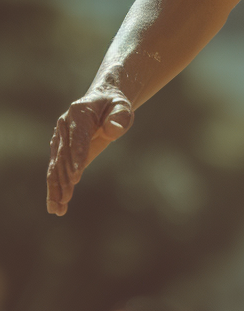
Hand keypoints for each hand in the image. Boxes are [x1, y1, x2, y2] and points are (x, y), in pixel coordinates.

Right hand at [46, 87, 133, 215]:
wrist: (103, 102)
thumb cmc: (114, 105)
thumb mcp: (122, 107)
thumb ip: (119, 117)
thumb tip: (113, 130)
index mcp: (79, 113)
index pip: (78, 138)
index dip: (77, 156)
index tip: (76, 176)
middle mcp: (64, 126)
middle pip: (63, 155)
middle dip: (64, 178)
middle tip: (66, 199)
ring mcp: (60, 139)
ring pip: (56, 167)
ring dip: (56, 188)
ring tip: (57, 209)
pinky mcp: (61, 151)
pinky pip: (56, 172)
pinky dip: (55, 189)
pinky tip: (56, 207)